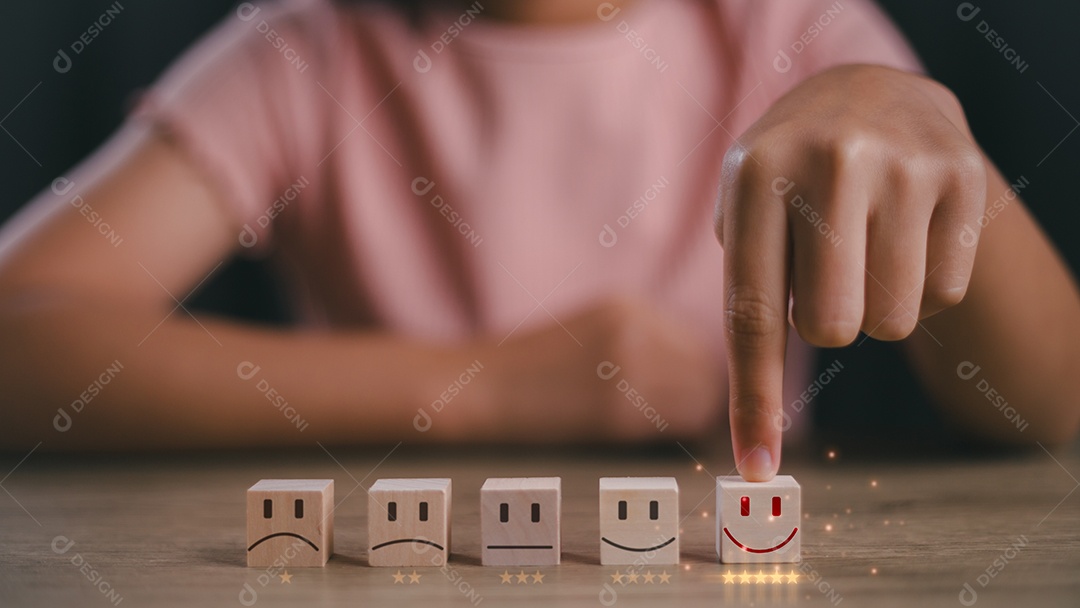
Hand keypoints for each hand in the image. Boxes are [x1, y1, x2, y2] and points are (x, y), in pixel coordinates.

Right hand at [469, 297, 721, 441]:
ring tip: (661, 423)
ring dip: (691, 414)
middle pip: (707, 366)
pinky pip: (680, 420)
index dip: (696, 369)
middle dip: (701, 391)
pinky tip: (647, 432)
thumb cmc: (533, 366)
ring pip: (702, 395)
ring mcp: (629, 368)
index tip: (683, 389)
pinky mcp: (620, 409)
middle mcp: (636, 328)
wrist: (483, 388)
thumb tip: (694, 367)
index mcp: (627, 306)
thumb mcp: (591, 327)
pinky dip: (675, 430)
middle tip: (678, 413)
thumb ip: (642, 336)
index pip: (697, 339)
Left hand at [716, 65, 986, 479]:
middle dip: (826, 322)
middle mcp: (830, 162)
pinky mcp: (963, 175)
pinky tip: (905, 230)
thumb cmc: (791, 173)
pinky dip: (920, 284)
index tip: (756, 466)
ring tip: (864, 243)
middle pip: (831, 327)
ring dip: (874, 304)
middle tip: (827, 273)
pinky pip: (941, 292)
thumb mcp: (744, 202)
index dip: (754, 399)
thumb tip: (756, 428)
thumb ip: (746, 286)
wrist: (873, 93)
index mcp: (756, 173)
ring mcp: (904, 165)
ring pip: (891, 320)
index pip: (753, 314)